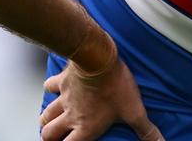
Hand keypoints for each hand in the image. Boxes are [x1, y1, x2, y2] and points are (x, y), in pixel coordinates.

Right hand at [40, 58, 163, 140]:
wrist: (98, 59)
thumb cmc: (116, 86)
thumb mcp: (134, 110)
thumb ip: (145, 129)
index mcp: (86, 127)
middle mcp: (71, 116)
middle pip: (49, 134)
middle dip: (50, 138)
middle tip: (55, 137)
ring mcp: (64, 99)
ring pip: (46, 115)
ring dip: (47, 119)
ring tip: (50, 121)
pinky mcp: (62, 81)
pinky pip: (49, 86)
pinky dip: (49, 88)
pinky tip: (54, 87)